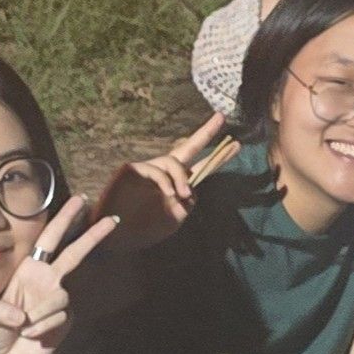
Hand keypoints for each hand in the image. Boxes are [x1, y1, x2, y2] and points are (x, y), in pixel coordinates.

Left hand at [0, 195, 118, 353]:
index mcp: (27, 272)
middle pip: (73, 254)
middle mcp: (46, 280)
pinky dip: (44, 328)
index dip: (62, 220)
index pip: (47, 241)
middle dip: (91, 236)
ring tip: (26, 328)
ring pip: (60, 297)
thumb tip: (21, 316)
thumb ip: (0, 316)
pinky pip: (61, 317)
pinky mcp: (67, 317)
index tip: (79, 201)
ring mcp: (58, 299)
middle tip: (112, 219)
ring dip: (41, 315)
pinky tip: (34, 336)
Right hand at [94, 113, 229, 252]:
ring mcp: (150, 169)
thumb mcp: (173, 219)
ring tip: (183, 195)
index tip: (236, 145)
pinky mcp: (133, 170)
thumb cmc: (143, 228)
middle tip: (221, 118)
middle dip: (205, 133)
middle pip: (188, 148)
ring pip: (172, 161)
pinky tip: (169, 194)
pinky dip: (164, 182)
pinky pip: (155, 171)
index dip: (218, 158)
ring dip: (181, 178)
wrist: (117, 236)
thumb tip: (192, 191)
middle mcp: (165, 172)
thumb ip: (186, 205)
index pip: (201, 167)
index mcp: (177, 184)